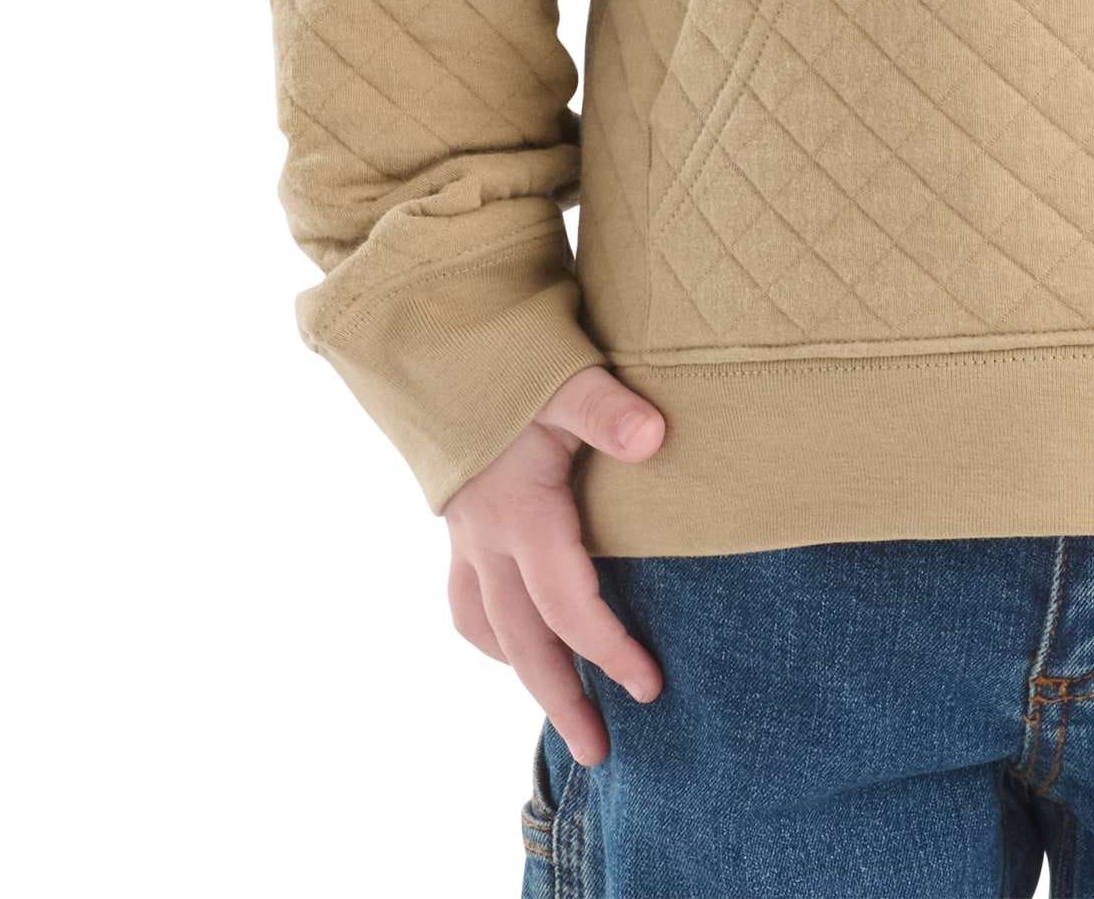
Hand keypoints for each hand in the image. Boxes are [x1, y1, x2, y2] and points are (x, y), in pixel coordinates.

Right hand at [442, 363, 670, 761]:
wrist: (438, 340)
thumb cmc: (511, 361)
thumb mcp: (565, 377)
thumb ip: (607, 410)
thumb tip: (655, 438)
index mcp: (520, 516)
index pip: (567, 605)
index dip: (609, 650)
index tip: (650, 687)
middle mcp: (487, 539)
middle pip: (524, 641)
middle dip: (562, 700)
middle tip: (601, 753)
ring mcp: (467, 536)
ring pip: (489, 628)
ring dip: (525, 673)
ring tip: (562, 711)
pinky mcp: (459, 524)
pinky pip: (467, 601)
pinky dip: (492, 633)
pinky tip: (513, 644)